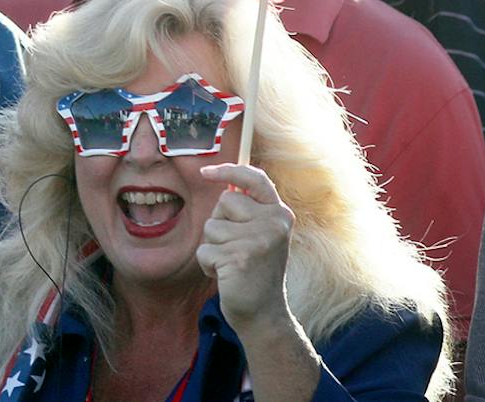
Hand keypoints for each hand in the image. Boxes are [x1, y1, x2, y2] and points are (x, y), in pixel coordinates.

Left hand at [194, 163, 297, 330]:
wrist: (264, 314)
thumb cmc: (255, 271)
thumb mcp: (261, 235)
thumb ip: (249, 211)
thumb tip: (223, 182)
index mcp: (280, 214)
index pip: (256, 179)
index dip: (230, 170)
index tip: (205, 172)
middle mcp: (274, 223)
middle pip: (224, 201)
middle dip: (220, 223)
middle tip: (237, 249)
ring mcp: (258, 240)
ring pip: (210, 227)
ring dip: (213, 247)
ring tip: (233, 264)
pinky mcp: (239, 257)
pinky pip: (204, 250)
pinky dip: (208, 265)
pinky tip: (226, 277)